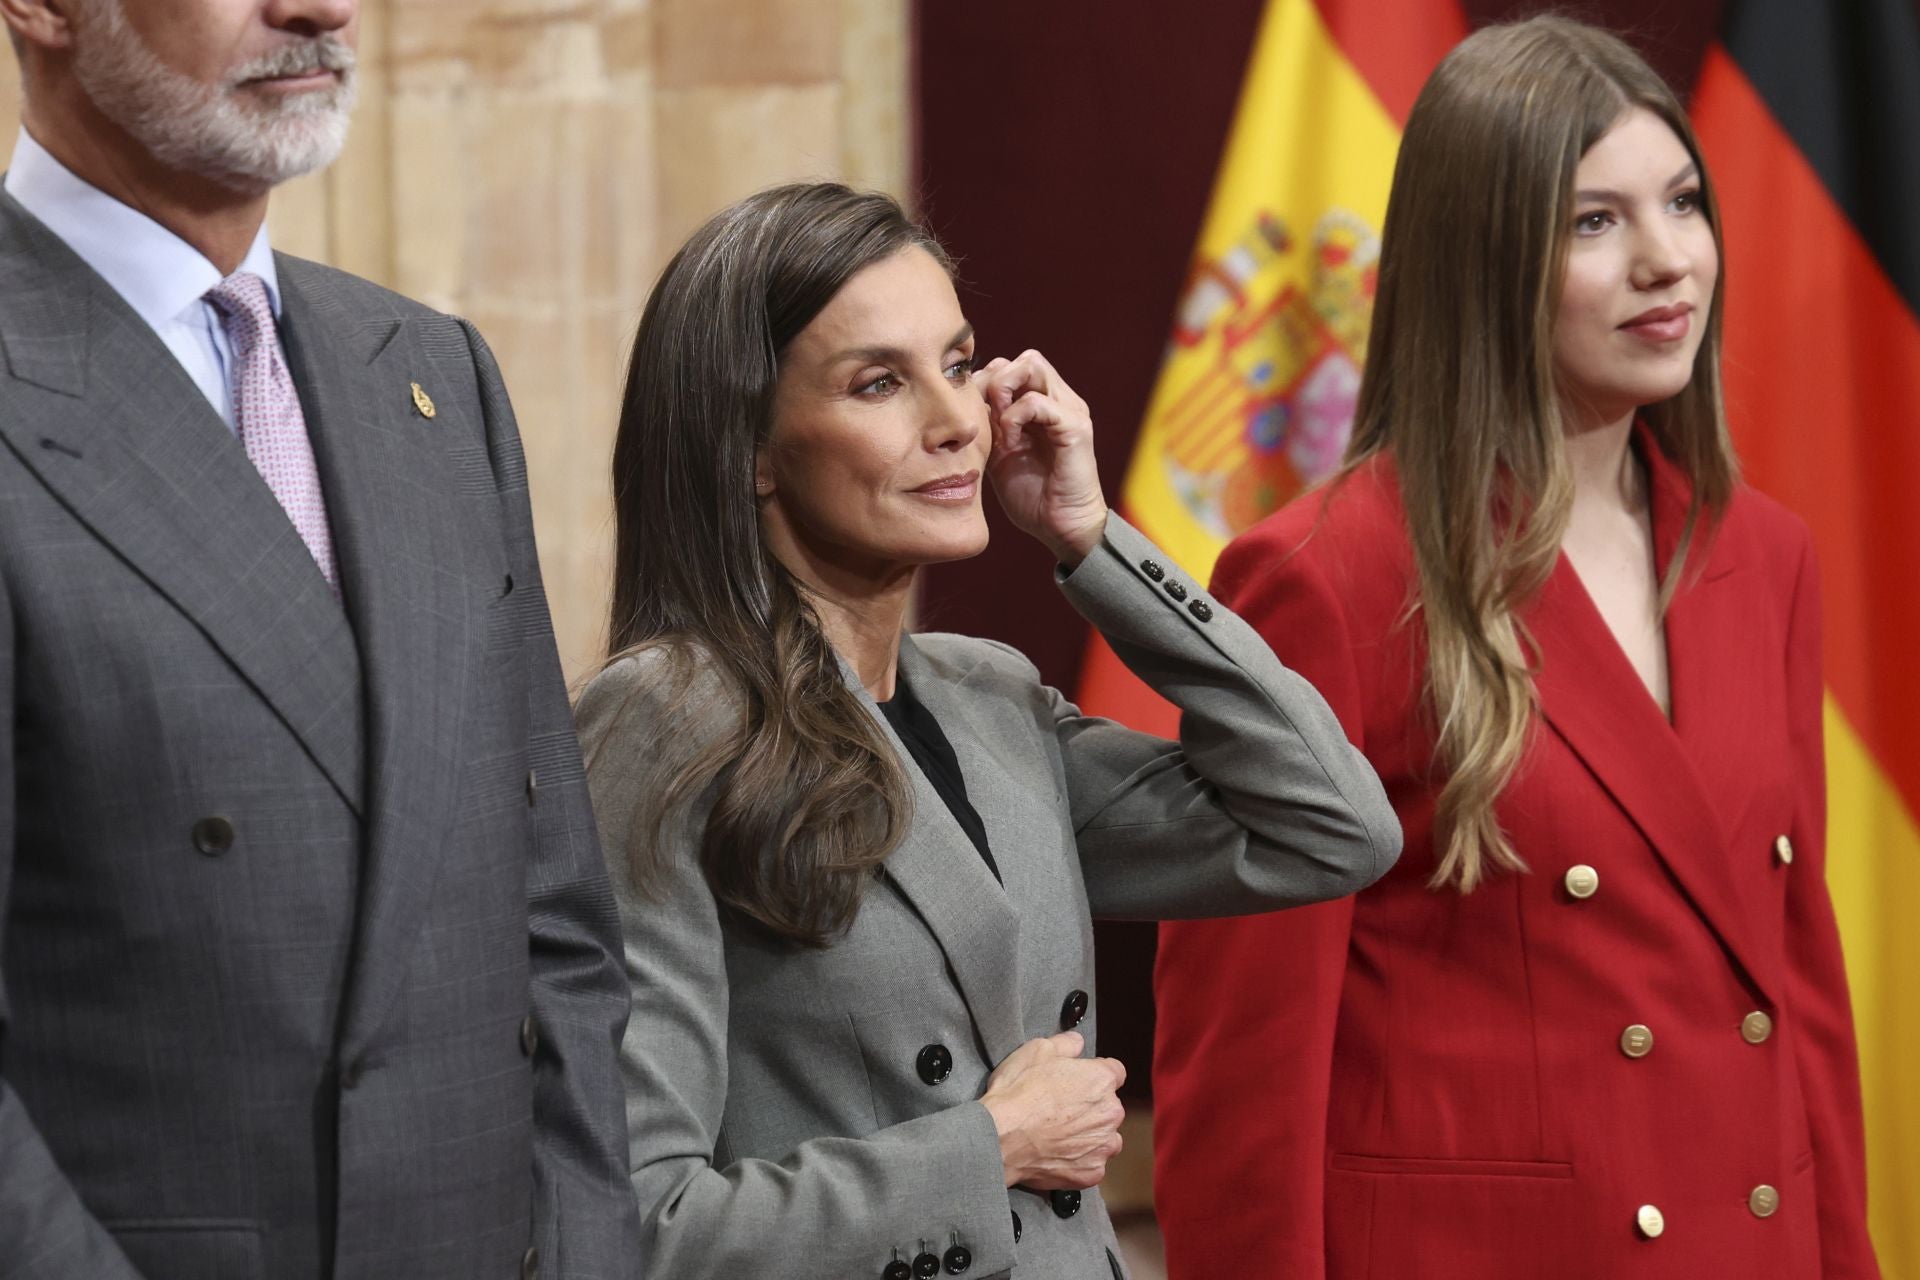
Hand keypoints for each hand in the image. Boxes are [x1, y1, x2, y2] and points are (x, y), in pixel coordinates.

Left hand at [978, 351, 1108, 565]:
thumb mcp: (999, 452)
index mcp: (1043, 405)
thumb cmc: (1032, 495)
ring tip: (997, 425)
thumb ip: (988, 424)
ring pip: (1031, 366)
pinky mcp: (1075, 427)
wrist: (1060, 527)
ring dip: (1004, 391)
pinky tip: (1008, 441)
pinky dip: (1014, 417)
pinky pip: (1036, 402)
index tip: (973, 414)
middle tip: (984, 414)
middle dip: (995, 380)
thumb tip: (964, 399)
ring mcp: (1069, 410)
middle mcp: (1059, 400)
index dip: (986, 382)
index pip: (1011, 366)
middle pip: (1024, 359)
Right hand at [979, 1031, 1126, 1189]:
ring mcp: (1102, 1146)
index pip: (1114, 1073)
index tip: (1078, 1082)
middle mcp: (1111, 1113)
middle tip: (1060, 1109)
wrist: (1000, 1136)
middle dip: (1090, 1107)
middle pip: (1109, 1107)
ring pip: (1104, 1138)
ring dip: (1089, 1136)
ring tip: (1059, 1135)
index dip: (1094, 1075)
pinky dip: (1078, 1161)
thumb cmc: (1018, 1092)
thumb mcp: (1038, 1050)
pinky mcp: (1091, 1172)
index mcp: (1102, 1080)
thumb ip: (1066, 1044)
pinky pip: (1092, 1164)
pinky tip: (1056, 1153)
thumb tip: (1077, 1043)